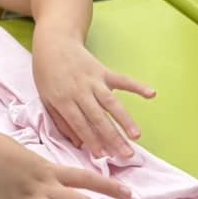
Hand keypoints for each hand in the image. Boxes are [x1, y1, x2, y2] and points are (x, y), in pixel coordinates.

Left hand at [33, 30, 155, 158]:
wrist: (54, 42)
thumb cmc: (47, 73)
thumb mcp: (46, 98)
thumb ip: (61, 121)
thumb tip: (78, 143)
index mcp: (63, 99)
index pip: (80, 123)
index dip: (91, 140)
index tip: (103, 156)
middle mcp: (81, 90)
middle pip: (99, 117)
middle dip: (113, 137)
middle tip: (126, 155)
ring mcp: (94, 80)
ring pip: (112, 103)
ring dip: (126, 120)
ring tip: (136, 136)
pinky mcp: (104, 71)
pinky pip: (123, 80)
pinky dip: (137, 86)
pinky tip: (152, 94)